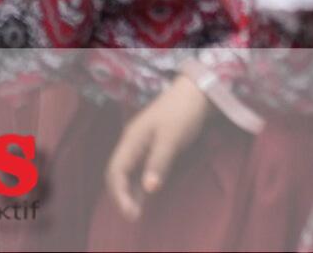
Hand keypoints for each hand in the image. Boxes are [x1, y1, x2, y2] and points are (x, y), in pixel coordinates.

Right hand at [105, 77, 210, 221]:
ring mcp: (141, 145)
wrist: (196, 94)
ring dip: (129, 192)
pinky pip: (139, 169)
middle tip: (133, 217)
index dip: (119, 194)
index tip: (131, 214)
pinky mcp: (152, 147)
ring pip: (128, 172)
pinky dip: (139, 184)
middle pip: (117, 173)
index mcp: (131, 139)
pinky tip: (144, 196)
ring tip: (136, 213)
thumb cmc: (182, 114)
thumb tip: (148, 189)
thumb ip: (158, 163)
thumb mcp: (171, 139)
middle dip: (121, 195)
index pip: (116, 171)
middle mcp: (131, 143)